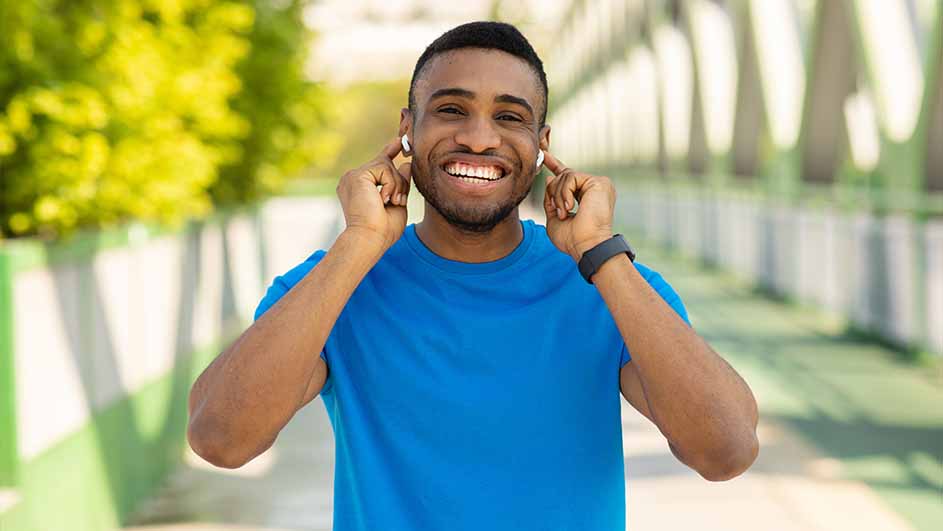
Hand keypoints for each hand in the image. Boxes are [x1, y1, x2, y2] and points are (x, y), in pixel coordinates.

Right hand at [335, 137, 411, 253]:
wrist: (370, 239)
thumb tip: (406, 164)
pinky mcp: (357, 175)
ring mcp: (352, 176)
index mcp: (359, 188)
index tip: (399, 142)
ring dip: (396, 185)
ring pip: (387, 165)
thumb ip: (400, 183)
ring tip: (390, 202)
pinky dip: (391, 184)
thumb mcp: (397, 202)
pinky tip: (383, 199)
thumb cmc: (383, 230)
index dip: (389, 151)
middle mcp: (352, 180)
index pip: (377, 165)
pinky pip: (385, 168)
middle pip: (385, 165)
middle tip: (397, 201)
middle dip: (399, 182)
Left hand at [541, 150, 615, 261]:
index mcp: (584, 196)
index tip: (544, 155)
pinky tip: (571, 207)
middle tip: (560, 213)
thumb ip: (552, 198)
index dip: (555, 165)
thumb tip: (550, 178)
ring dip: (558, 196)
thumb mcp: (554, 218)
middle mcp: (593, 188)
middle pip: (562, 176)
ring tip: (565, 213)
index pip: (568, 177)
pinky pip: (571, 177)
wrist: (586, 246)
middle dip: (553, 193)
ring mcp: (598, 184)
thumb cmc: (572, 239)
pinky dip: (564, 193)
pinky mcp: (599, 182)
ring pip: (565, 176)